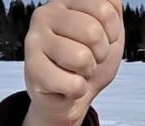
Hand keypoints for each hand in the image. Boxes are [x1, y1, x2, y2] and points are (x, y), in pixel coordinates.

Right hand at [23, 0, 124, 125]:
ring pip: (82, 58)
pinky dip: (77, 90)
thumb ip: (111, 8)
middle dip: (100, 54)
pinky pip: (73, 84)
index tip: (100, 41)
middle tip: (88, 59)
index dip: (112, 33)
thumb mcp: (109, 31)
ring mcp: (34, 40)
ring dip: (87, 72)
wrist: (71, 98)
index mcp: (65, 0)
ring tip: (76, 71)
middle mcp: (45, 14)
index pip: (105, 10)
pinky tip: (65, 85)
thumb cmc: (89, 61)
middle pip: (93, 32)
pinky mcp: (32, 69)